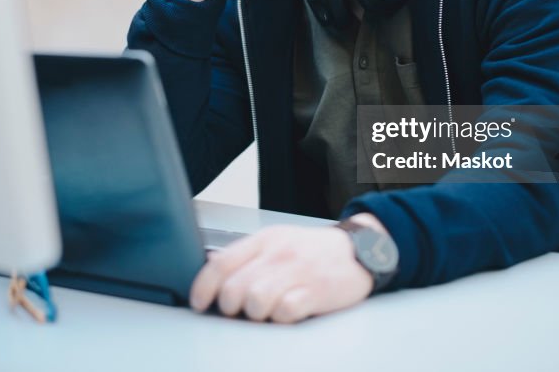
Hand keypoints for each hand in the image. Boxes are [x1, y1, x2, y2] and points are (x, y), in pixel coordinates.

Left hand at [189, 219, 380, 322]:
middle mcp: (278, 254)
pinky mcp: (317, 291)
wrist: (359, 250)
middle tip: (240, 310)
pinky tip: (288, 312)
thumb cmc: (312, 250)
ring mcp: (298, 272)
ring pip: (256, 301)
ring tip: (266, 311)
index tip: (199, 304)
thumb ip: (246, 254)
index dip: (203, 287)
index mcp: (264, 240)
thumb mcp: (276, 241)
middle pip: (234, 288)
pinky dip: (282, 318)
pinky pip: (286, 312)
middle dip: (231, 307)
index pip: (221, 263)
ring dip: (256, 313)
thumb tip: (211, 266)